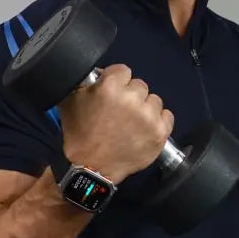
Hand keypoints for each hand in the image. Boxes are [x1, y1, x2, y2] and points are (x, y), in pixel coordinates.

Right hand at [58, 64, 174, 183]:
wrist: (91, 167)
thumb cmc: (80, 134)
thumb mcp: (71, 100)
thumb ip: (86, 81)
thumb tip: (100, 72)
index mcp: (111, 87)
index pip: (123, 71)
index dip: (117, 82)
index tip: (113, 94)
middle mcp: (132, 99)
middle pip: (140, 86)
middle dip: (131, 96)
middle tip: (120, 112)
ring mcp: (148, 116)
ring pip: (154, 100)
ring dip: (145, 109)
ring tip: (132, 123)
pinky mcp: (160, 132)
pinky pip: (167, 116)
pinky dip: (158, 121)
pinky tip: (146, 129)